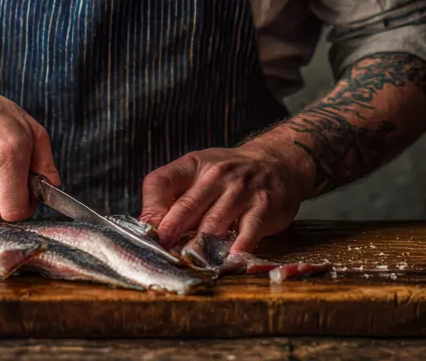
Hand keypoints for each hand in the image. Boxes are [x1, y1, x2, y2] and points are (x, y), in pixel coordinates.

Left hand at [139, 140, 311, 254]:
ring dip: (199, 246)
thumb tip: (148, 226)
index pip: (161, 182)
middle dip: (171, 232)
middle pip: (186, 206)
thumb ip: (171, 194)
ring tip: (187, 263)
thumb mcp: (197, 171)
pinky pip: (248, 231)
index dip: (151, 211)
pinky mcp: (263, 208)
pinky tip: (229, 259)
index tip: (148, 234)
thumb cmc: (229, 174)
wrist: (278, 162)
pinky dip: (238, 247)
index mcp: (193, 165)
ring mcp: (241, 191)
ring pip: (214, 223)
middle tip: (161, 253)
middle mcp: (216, 175)